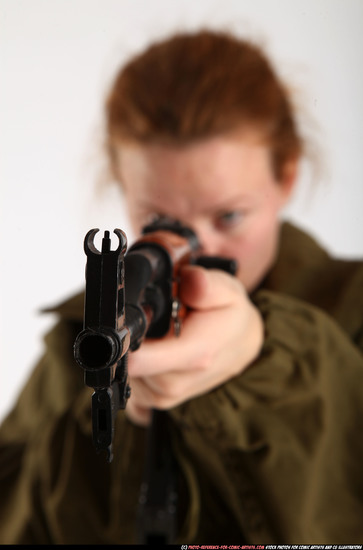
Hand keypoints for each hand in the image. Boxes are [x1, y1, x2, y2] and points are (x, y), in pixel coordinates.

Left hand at [125, 265, 263, 425]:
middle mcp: (177, 382)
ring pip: (126, 373)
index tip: (121, 325)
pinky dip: (137, 365)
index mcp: (193, 355)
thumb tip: (190, 280)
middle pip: (126, 364)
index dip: (123, 341)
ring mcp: (166, 395)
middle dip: (130, 340)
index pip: (140, 360)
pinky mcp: (159, 401)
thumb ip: (207, 285)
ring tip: (158, 336)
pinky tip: (155, 350)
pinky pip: (131, 384)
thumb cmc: (230, 316)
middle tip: (152, 322)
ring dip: (134, 352)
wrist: (241, 344)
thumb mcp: (227, 290)